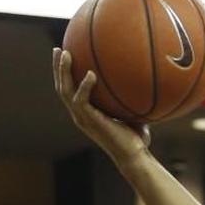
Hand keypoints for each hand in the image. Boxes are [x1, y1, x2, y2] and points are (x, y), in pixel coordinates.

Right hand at [52, 48, 151, 162]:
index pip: (70, 90)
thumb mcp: (133, 114)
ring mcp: (82, 118)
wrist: (133, 156)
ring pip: (65, 90)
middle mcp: (79, 114)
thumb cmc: (137, 139)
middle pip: (61, 87)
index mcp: (86, 113)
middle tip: (58, 49)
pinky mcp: (88, 121)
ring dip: (63, 71)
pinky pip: (81, 100)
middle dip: (58, 68)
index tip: (68, 55)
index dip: (66, 74)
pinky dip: (84, 86)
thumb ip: (133, 99)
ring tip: (65, 53)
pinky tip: (90, 74)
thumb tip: (146, 82)